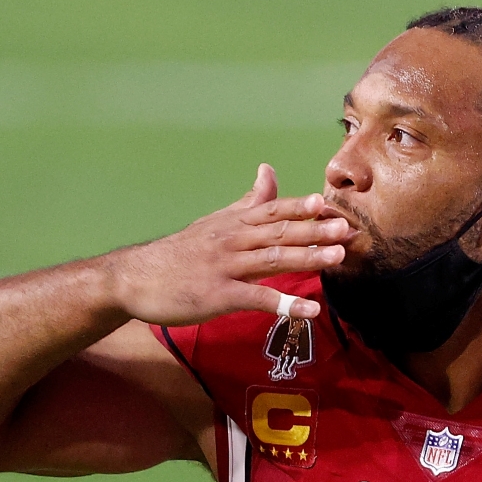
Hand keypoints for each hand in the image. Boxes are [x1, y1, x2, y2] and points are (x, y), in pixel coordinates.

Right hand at [106, 164, 356, 326]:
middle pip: (279, 232)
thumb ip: (247, 202)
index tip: (328, 204)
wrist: (134, 278)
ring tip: (336, 258)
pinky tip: (308, 309)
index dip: (301, 207)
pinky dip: (283, 303)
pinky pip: (256, 298)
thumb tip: (269, 171)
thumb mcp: (214, 222)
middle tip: (347, 229)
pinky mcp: (218, 295)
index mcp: (233, 224)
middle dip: (315, 230)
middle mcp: (232, 241)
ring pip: (272, 259)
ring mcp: (225, 267)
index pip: (272, 210)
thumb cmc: (178, 253)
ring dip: (306, 258)